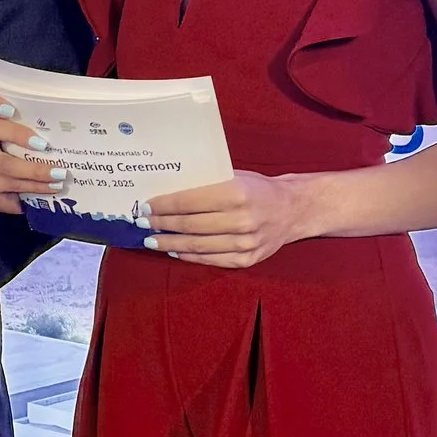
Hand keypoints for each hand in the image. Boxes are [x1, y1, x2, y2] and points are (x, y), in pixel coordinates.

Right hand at [0, 83, 56, 215]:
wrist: (14, 174)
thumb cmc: (27, 141)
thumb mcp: (28, 126)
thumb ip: (36, 119)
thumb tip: (69, 115)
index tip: (12, 110)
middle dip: (20, 137)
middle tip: (45, 146)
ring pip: (1, 167)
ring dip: (32, 174)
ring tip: (56, 178)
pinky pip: (0, 194)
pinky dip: (23, 196)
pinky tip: (41, 196)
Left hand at [145, 171, 323, 268]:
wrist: (293, 210)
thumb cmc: (258, 189)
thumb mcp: (235, 176)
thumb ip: (206, 184)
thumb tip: (166, 192)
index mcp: (237, 193)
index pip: (188, 201)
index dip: (162, 206)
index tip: (145, 207)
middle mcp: (241, 219)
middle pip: (189, 225)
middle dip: (161, 225)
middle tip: (142, 225)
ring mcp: (245, 242)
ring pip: (197, 246)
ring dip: (170, 244)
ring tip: (152, 241)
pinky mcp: (247, 259)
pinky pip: (211, 260)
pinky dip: (189, 257)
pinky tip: (175, 251)